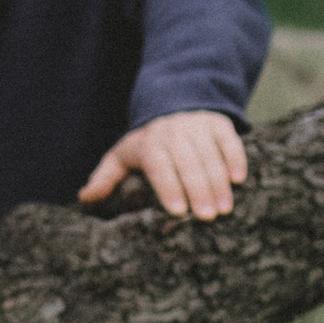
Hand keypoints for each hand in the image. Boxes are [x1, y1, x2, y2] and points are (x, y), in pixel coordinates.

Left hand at [78, 112, 246, 221]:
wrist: (171, 105)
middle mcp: (174, 132)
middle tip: (207, 217)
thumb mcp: (121, 157)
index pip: (160, 167)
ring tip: (225, 209)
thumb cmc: (145, 143)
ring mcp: (198, 126)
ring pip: (211, 156)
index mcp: (149, 144)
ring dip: (219, 183)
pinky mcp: (218, 123)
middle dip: (199, 191)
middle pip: (188, 164)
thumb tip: (84, 198)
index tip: (178, 211)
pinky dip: (235, 159)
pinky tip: (239, 180)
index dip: (169, 188)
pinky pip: (230, 141)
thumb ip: (104, 179)